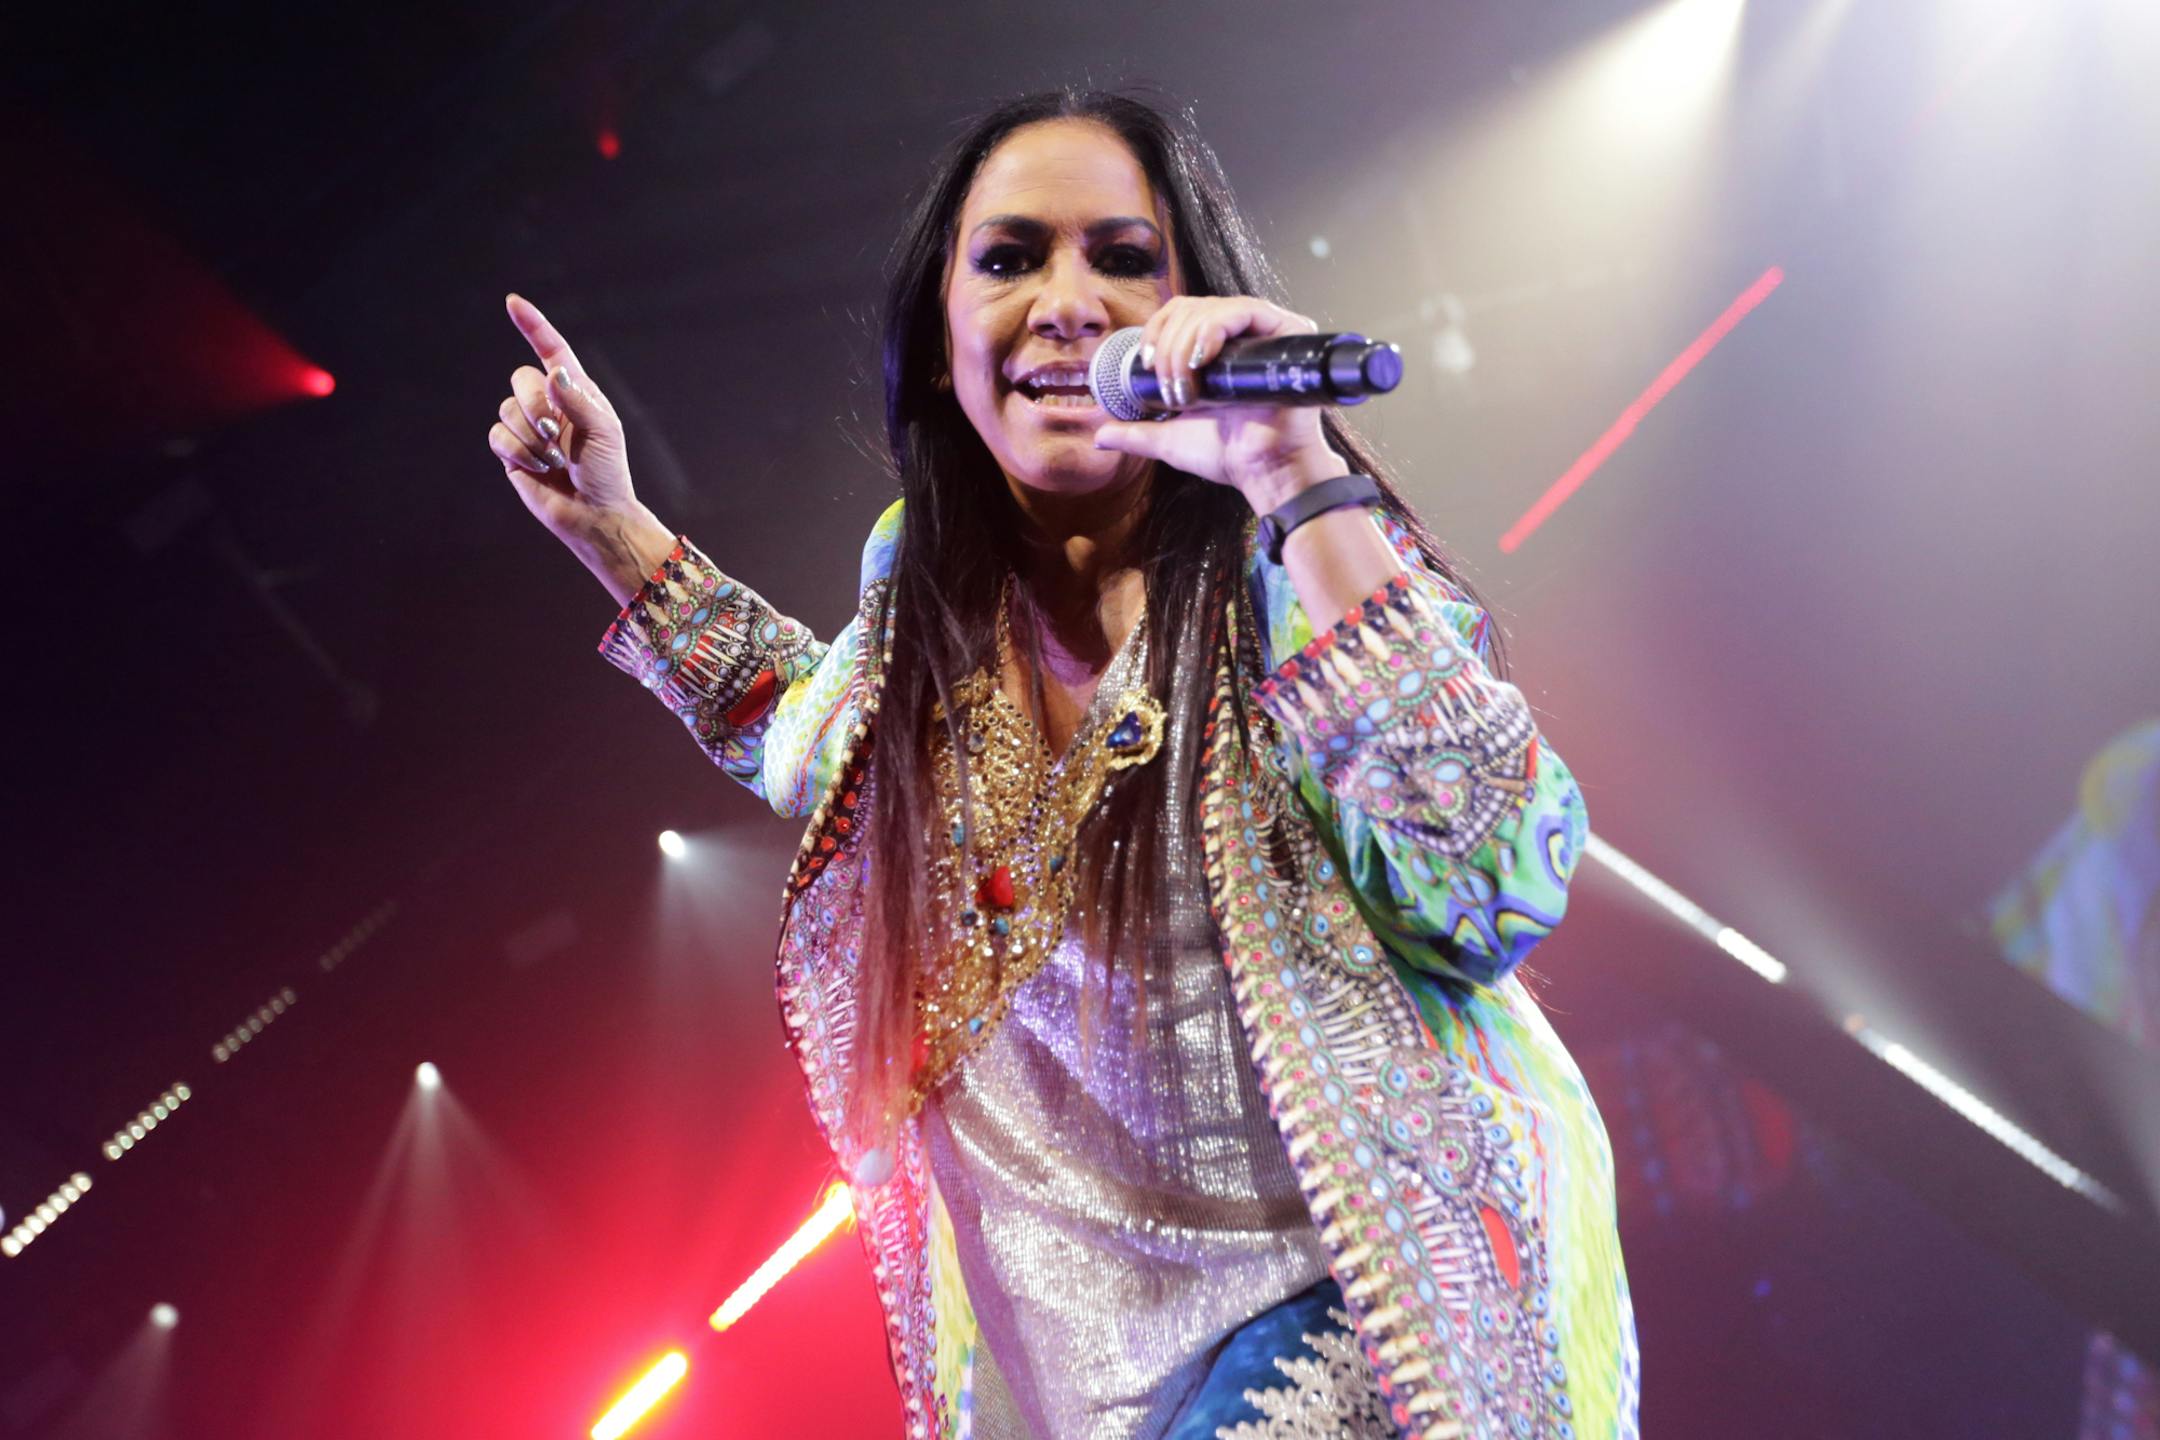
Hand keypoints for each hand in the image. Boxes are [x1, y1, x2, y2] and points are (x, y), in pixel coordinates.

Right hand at [491, 294, 640, 546]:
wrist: (594, 515)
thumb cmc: (607, 472)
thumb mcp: (603, 433)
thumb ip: (578, 401)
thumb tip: (553, 372)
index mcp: (575, 392)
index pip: (551, 350)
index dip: (533, 325)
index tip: (513, 302)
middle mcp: (549, 404)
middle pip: (520, 379)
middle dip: (534, 406)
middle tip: (554, 434)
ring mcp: (528, 427)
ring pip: (506, 409)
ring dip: (530, 438)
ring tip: (555, 461)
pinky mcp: (513, 452)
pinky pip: (497, 436)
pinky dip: (518, 453)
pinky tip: (538, 469)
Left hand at [1091, 295, 1349, 513]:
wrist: (1262, 471)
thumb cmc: (1226, 454)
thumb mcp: (1169, 437)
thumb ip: (1136, 433)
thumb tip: (1099, 436)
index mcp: (1218, 349)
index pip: (1180, 313)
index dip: (1156, 330)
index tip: (1145, 363)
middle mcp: (1243, 333)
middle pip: (1190, 308)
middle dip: (1167, 346)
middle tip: (1170, 389)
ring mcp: (1266, 331)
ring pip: (1209, 309)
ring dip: (1184, 346)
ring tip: (1187, 389)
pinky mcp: (1287, 333)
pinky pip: (1243, 310)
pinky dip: (1213, 329)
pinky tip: (1202, 358)